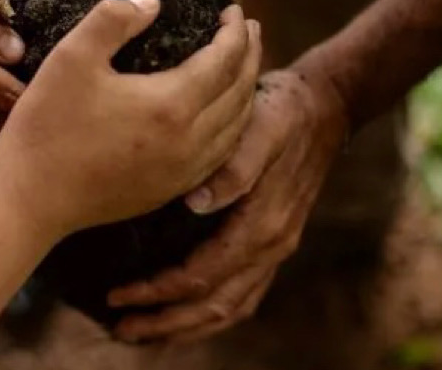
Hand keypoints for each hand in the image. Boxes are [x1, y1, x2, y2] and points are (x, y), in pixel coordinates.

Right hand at [0, 0, 260, 237]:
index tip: (232, 10)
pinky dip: (232, 127)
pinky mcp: (169, 191)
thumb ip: (115, 19)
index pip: (224, 60)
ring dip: (245, 92)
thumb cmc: (47, 124)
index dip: (234, 32)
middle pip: (240, 93)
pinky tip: (221, 115)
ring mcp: (183, 172)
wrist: (29, 198)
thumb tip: (152, 3)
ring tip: (242, 67)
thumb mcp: (73, 56)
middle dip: (249, 57)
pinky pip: (219, 155)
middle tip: (247, 30)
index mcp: (172, 104)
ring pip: (236, 128)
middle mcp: (190, 142)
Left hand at [106, 66, 349, 342]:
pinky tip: (181, 314)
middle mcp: (271, 246)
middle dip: (164, 323)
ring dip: (184, 327)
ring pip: (229, 309)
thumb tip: (196, 202)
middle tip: (118, 328)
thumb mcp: (261, 126)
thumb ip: (235, 166)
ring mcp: (275, 249)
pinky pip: (240, 297)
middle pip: (214, 307)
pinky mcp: (272, 244)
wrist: (324, 107)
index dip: (158, 291)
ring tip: (141, 333)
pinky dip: (208, 314)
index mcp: (263, 225)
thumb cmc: (283, 111)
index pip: (202, 276)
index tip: (116, 295)